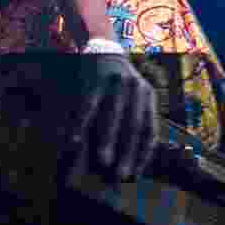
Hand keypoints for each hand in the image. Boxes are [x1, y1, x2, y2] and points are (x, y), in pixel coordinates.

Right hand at [69, 53, 157, 182]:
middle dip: (128, 152)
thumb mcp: (134, 95)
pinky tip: (74, 141)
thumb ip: (134, 119)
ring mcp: (115, 82)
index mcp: (148, 95)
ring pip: (112, 116)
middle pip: (133, 125)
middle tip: (121, 176)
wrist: (103, 48)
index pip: (149, 129)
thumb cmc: (118, 83)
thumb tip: (128, 158)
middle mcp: (135, 88)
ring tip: (103, 162)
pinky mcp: (94, 79)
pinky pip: (87, 106)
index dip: (143, 154)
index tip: (135, 175)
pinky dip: (81, 124)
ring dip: (108, 140)